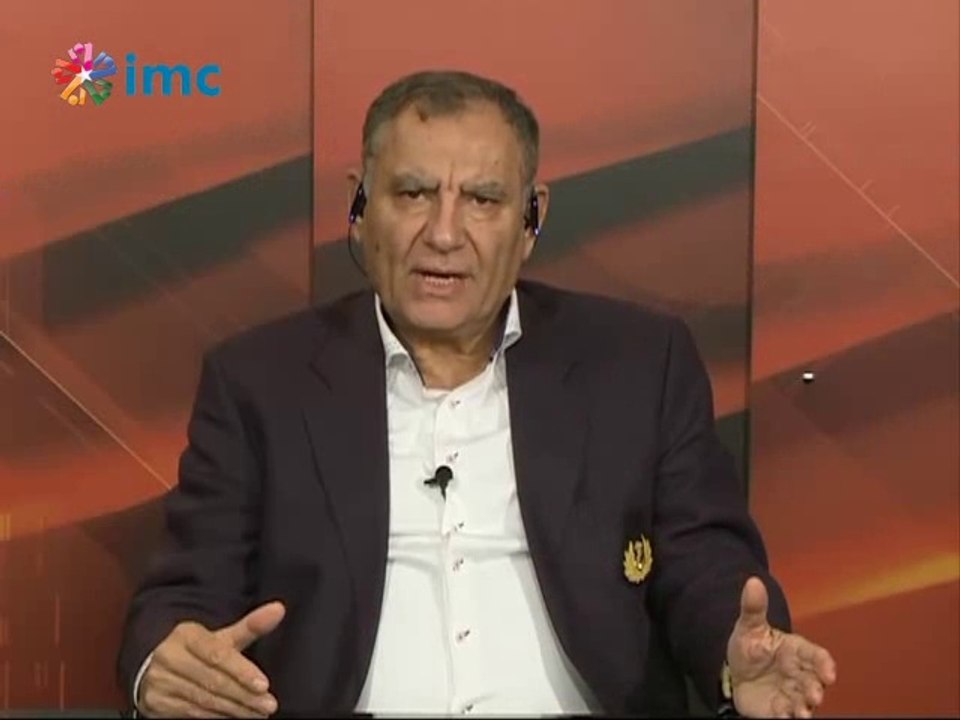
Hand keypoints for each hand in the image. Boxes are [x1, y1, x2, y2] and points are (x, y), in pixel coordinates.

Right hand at [139, 601, 284, 717]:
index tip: (264, 685)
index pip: (217, 654)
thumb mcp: (220, 637)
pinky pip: (193, 713)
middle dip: (244, 695)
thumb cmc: (197, 651)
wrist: (153, 667)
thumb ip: (250, 626)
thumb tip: (279, 610)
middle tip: (268, 705)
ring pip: (204, 699)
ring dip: (235, 709)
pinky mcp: (157, 703)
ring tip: (258, 713)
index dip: (242, 671)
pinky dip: (218, 717)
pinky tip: (237, 717)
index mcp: (186, 635)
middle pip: (213, 680)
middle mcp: (169, 657)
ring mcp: (160, 682)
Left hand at [726, 577, 836, 717]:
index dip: (825, 664)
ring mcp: (791, 693)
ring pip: (804, 702)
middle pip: (814, 682)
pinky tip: (783, 717)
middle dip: (816, 689)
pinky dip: (786, 717)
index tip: (829, 672)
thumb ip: (753, 607)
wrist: (733, 670)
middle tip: (814, 695)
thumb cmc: (750, 647)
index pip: (816, 656)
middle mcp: (799, 674)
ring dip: (805, 708)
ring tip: (802, 713)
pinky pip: (786, 716)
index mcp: (796, 651)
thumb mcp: (749, 626)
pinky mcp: (779, 710)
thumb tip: (753, 581)